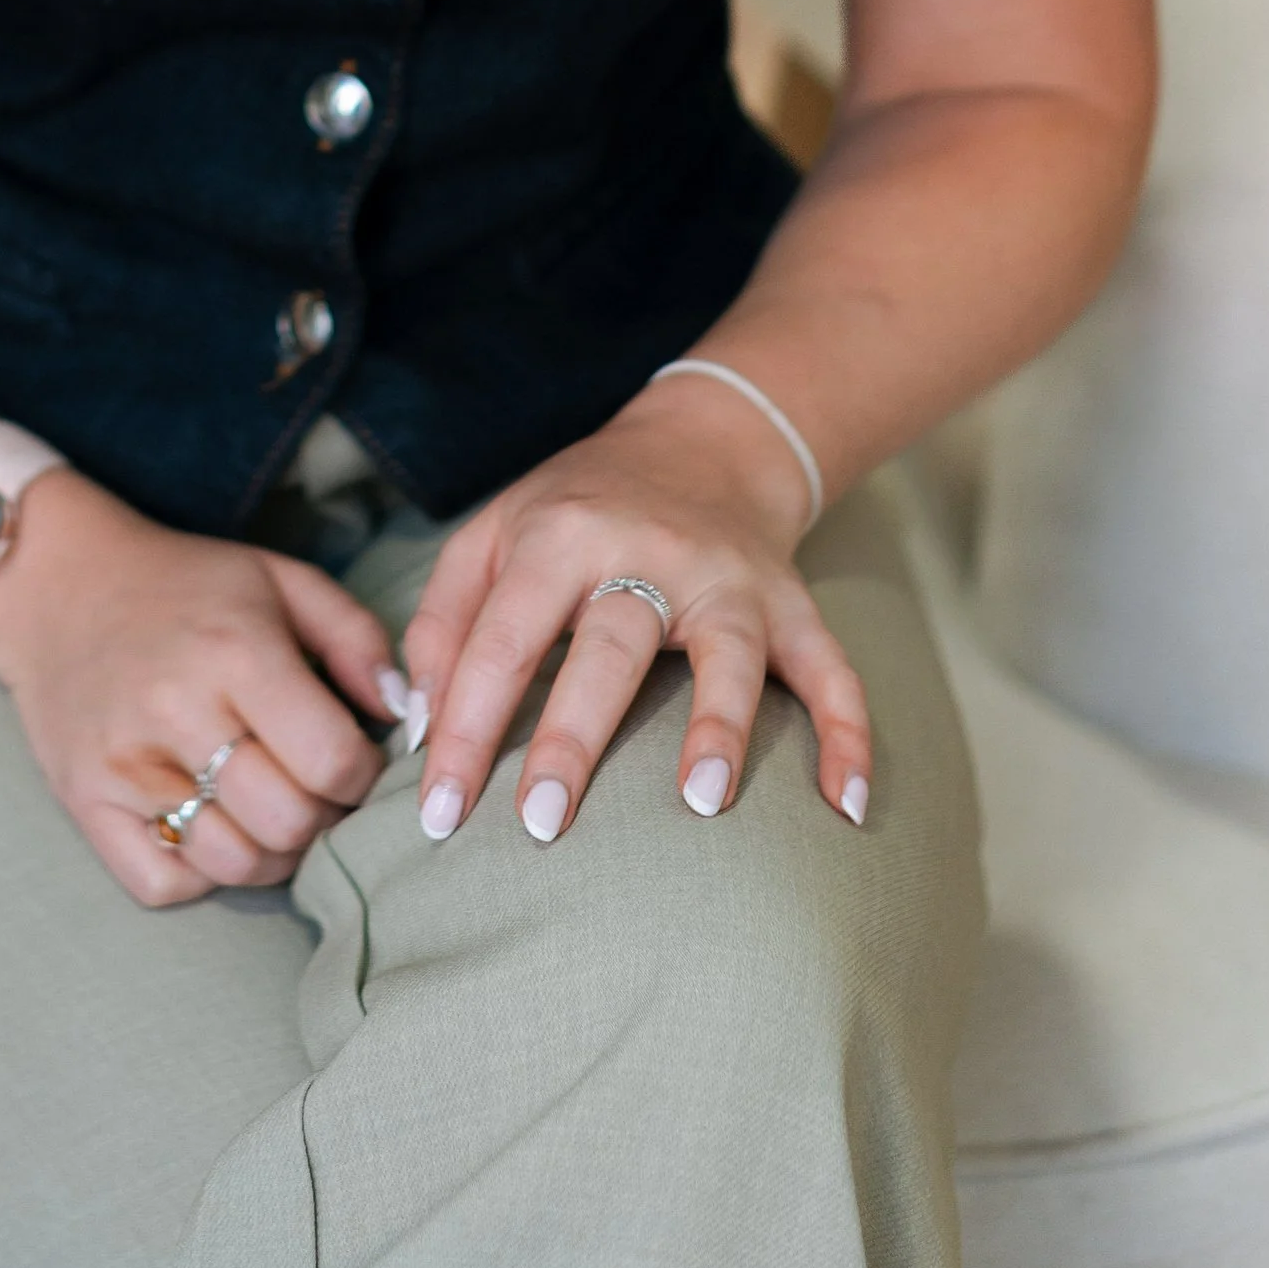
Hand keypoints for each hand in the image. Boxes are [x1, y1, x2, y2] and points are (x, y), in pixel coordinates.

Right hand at [0, 469, 400, 904]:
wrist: (60, 586)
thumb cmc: (186, 586)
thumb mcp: (281, 580)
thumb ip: (359, 639)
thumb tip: (406, 716)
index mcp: (235, 651)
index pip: (331, 760)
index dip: (363, 776)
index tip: (355, 760)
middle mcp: (176, 711)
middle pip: (288, 822)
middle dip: (322, 817)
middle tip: (316, 790)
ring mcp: (124, 764)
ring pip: (233, 862)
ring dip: (271, 852)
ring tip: (272, 810)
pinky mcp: (85, 802)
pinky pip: (164, 882)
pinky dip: (202, 871)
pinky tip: (212, 823)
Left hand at [400, 387, 871, 844]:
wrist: (702, 442)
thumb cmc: (578, 509)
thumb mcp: (492, 535)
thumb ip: (443, 624)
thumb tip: (421, 730)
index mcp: (560, 535)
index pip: (501, 640)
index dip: (466, 728)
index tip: (440, 815)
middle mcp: (646, 551)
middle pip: (607, 646)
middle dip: (573, 736)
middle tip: (539, 825)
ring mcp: (729, 579)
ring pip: (726, 652)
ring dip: (718, 725)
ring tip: (699, 804)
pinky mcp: (791, 606)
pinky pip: (832, 670)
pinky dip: (848, 734)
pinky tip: (844, 807)